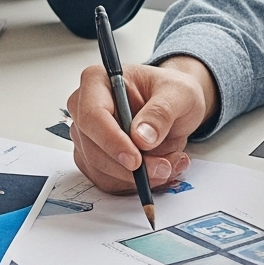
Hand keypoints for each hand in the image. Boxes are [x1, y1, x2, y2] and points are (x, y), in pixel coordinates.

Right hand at [68, 56, 214, 192]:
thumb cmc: (172, 92)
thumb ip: (161, 112)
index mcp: (97, 81)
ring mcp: (86, 136)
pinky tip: (157, 169)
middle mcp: (84, 108)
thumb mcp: (179, 94)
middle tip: (164, 167)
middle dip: (130, 167)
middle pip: (94, 148)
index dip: (112, 141)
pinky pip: (108, 181)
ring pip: (101, 170)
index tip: (136, 160)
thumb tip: (141, 137)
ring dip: (137, 177)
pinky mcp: (93, 159)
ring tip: (169, 163)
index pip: (92, 116)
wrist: (176, 106)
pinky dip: (134, 183)